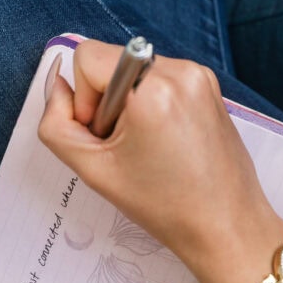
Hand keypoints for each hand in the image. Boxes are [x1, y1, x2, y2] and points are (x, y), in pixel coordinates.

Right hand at [39, 40, 282, 282]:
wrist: (225, 225)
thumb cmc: (163, 205)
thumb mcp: (92, 169)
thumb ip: (56, 124)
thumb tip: (57, 85)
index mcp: (151, 87)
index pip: (87, 56)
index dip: (83, 98)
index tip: (103, 135)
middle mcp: (180, 70)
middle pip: (110, 61)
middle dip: (105, 101)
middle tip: (123, 146)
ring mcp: (200, 75)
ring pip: (133, 70)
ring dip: (126, 103)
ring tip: (145, 146)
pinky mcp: (209, 85)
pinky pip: (159, 78)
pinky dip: (149, 103)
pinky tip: (162, 140)